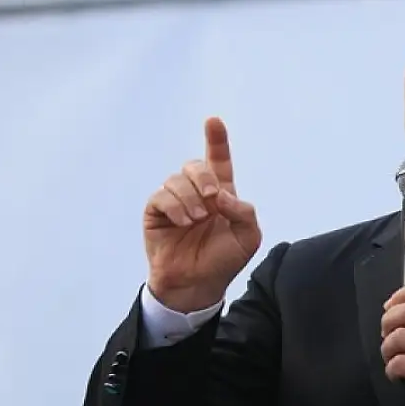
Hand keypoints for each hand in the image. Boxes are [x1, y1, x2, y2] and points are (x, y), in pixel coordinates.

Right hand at [144, 117, 261, 311]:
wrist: (198, 284)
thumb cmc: (224, 260)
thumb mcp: (248, 237)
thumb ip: (244, 212)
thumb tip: (222, 194)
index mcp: (221, 194)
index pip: (219, 161)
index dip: (216, 140)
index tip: (213, 121)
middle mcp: (196, 193)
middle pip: (195, 165)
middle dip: (204, 176)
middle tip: (212, 198)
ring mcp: (175, 201)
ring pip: (177, 179)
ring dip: (190, 197)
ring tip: (197, 220)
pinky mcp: (156, 212)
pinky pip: (161, 196)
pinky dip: (175, 206)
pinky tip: (184, 222)